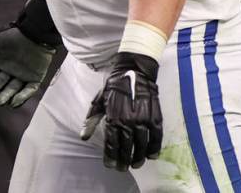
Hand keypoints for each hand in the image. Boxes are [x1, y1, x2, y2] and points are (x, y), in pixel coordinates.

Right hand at [0, 25, 55, 106]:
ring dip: (6, 97)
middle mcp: (9, 71)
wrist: (35, 33)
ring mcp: (22, 76)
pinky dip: (22, 97)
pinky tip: (14, 102)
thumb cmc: (14, 35)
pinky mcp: (35, 78)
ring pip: (12, 91)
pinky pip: (28, 90)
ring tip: (0, 102)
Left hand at [80, 52, 161, 170]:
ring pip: (142, 144)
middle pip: (127, 146)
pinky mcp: (156, 116)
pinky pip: (156, 136)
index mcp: (113, 117)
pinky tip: (152, 156)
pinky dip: (155, 148)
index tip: (110, 166)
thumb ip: (92, 119)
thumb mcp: (98, 100)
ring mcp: (143, 119)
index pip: (112, 142)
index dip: (111, 156)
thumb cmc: (113, 86)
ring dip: (139, 157)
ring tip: (135, 164)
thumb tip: (83, 136)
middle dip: (124, 160)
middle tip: (122, 169)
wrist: (134, 70)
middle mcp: (129, 120)